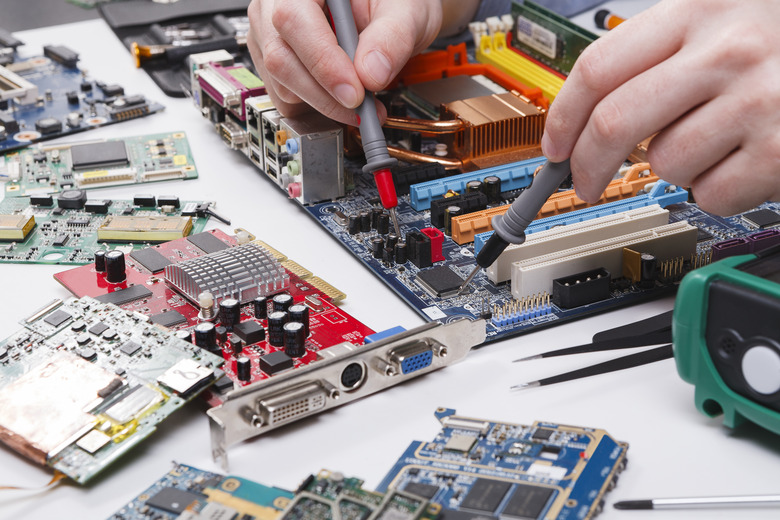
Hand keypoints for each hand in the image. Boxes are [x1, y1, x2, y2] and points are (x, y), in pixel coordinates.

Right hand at [247, 0, 442, 125]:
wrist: (386, 15)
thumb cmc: (390, 3)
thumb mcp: (404, 12)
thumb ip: (392, 38)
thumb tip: (371, 75)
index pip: (295, 20)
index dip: (323, 63)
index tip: (354, 93)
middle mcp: (277, 4)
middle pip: (281, 57)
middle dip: (325, 94)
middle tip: (362, 108)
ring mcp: (271, 34)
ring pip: (281, 83)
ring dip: (323, 104)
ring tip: (360, 103)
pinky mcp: (274, 62)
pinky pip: (284, 97)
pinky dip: (315, 106)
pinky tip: (341, 98)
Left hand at [542, 0, 779, 215]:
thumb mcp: (725, 15)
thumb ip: (662, 50)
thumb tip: (588, 109)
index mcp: (701, 8)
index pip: (599, 68)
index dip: (563, 118)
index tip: (554, 147)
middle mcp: (728, 50)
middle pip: (614, 124)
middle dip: (586, 166)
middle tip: (584, 182)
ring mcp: (760, 100)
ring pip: (664, 163)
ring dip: (674, 166)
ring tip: (710, 143)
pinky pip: (711, 193)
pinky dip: (716, 189)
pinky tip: (741, 161)